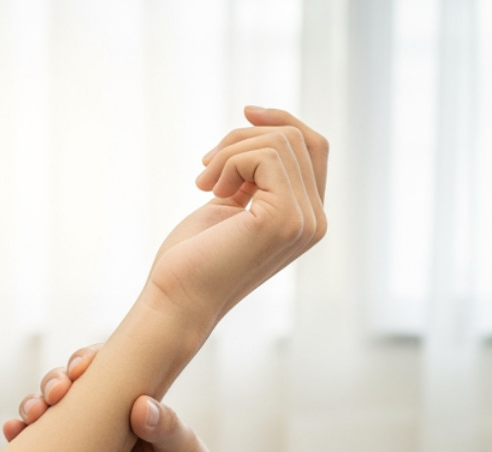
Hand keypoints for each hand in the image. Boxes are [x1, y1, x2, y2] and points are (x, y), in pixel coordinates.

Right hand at [5, 356, 242, 451]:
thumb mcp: (184, 449)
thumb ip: (165, 427)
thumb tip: (142, 405)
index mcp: (128, 404)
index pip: (100, 372)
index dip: (84, 363)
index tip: (80, 369)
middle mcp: (101, 423)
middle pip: (65, 392)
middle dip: (50, 386)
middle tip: (54, 396)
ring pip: (47, 422)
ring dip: (30, 411)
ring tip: (27, 418)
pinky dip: (22, 447)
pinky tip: (12, 438)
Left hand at [142, 106, 328, 328]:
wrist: (176, 298)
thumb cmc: (193, 256)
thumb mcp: (231, 203)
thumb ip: (255, 176)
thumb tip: (260, 125)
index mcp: (307, 218)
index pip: (314, 147)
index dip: (281, 120)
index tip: (244, 112)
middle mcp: (316, 221)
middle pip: (297, 138)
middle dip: (242, 138)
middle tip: (205, 167)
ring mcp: (305, 222)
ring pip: (280, 142)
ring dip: (229, 152)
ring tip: (204, 184)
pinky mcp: (285, 219)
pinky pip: (265, 156)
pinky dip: (229, 162)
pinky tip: (209, 191)